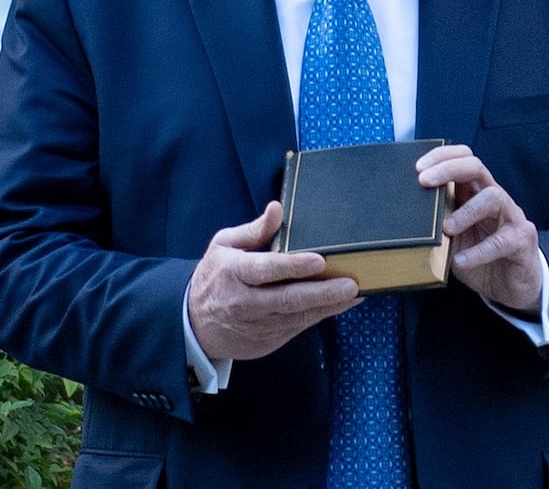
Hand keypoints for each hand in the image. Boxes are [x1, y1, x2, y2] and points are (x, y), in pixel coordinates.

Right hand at [187, 201, 360, 360]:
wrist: (194, 325)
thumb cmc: (215, 277)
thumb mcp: (224, 246)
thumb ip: (254, 230)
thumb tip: (277, 208)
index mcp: (233, 273)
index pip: (266, 269)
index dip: (293, 266)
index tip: (320, 261)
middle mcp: (244, 302)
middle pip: (287, 299)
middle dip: (321, 292)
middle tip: (350, 285)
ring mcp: (257, 325)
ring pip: (297, 316)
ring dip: (328, 306)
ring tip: (354, 295)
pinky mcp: (267, 340)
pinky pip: (298, 327)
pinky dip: (321, 315)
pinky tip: (341, 305)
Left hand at [417, 144, 543, 316]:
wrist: (510, 286)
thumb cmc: (479, 255)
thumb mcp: (453, 238)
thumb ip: (437, 224)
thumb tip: (406, 219)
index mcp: (476, 192)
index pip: (463, 159)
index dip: (442, 156)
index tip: (417, 168)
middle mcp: (495, 198)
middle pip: (476, 167)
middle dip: (448, 169)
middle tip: (424, 181)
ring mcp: (511, 217)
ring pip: (493, 197)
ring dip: (466, 211)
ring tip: (446, 228)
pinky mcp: (522, 241)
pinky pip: (502, 241)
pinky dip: (479, 251)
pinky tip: (460, 261)